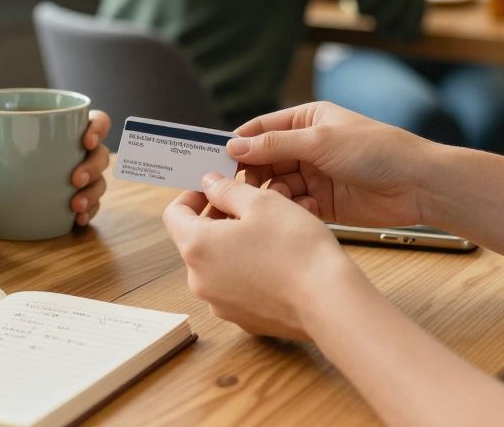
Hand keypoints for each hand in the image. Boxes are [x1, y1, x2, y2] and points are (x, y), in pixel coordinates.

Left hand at [0, 109, 111, 226]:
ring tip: (75, 205)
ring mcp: (82, 176)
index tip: (85, 139)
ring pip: (100, 182)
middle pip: (101, 154)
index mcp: (66, 128)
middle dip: (93, 167)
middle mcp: (79, 151)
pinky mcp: (76, 198)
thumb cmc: (1, 146)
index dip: (98, 128)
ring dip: (92, 194)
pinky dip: (88, 212)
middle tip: (74, 179)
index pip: (96, 120)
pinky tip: (78, 219)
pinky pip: (92, 205)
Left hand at [162, 173, 365, 339]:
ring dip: (238, 241)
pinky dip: (251, 267)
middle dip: (222, 216)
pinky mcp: (244, 319)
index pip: (174, 214)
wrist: (329, 302)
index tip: (212, 187)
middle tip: (251, 202)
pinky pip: (239, 285)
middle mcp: (200, 280)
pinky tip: (279, 256)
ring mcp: (221, 303)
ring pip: (221, 262)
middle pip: (198, 239)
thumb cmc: (295, 248)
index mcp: (196, 247)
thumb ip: (227, 190)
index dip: (192, 195)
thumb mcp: (261, 202)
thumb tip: (210, 184)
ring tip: (273, 226)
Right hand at [225, 102, 433, 228]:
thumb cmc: (376, 150)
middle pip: (264, 161)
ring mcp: (315, 175)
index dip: (238, 144)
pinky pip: (295, 206)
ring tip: (276, 205)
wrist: (419, 184)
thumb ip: (275, 145)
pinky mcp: (323, 203)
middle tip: (241, 191)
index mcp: (307, 120)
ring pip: (277, 186)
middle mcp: (307, 147)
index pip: (260, 130)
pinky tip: (303, 213)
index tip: (214, 161)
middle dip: (252, 175)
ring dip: (273, 196)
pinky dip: (293, 211)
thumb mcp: (321, 141)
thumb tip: (234, 147)